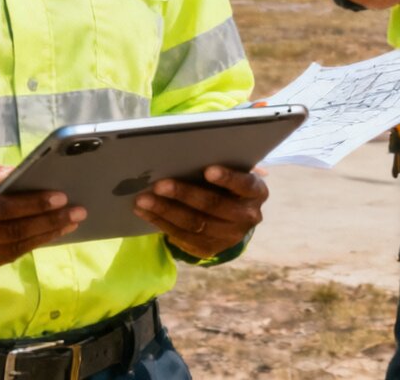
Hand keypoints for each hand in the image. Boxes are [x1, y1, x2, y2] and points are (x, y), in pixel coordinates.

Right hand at [0, 160, 83, 283]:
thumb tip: (16, 174)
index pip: (0, 208)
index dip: (33, 204)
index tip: (61, 197)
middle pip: (9, 233)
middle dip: (48, 222)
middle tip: (77, 213)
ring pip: (6, 251)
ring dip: (40, 239)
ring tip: (65, 227)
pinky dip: (19, 251)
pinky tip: (38, 239)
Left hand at [132, 165, 268, 258]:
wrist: (233, 218)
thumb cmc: (228, 184)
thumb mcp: (232, 172)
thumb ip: (220, 161)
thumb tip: (188, 149)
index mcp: (256, 192)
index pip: (244, 184)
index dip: (227, 178)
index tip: (208, 170)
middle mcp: (247, 216)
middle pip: (213, 205)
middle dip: (184, 194)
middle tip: (158, 184)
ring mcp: (229, 237)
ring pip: (194, 224)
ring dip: (165, 211)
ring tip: (143, 199)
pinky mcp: (210, 249)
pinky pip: (182, 237)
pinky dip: (160, 223)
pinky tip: (144, 212)